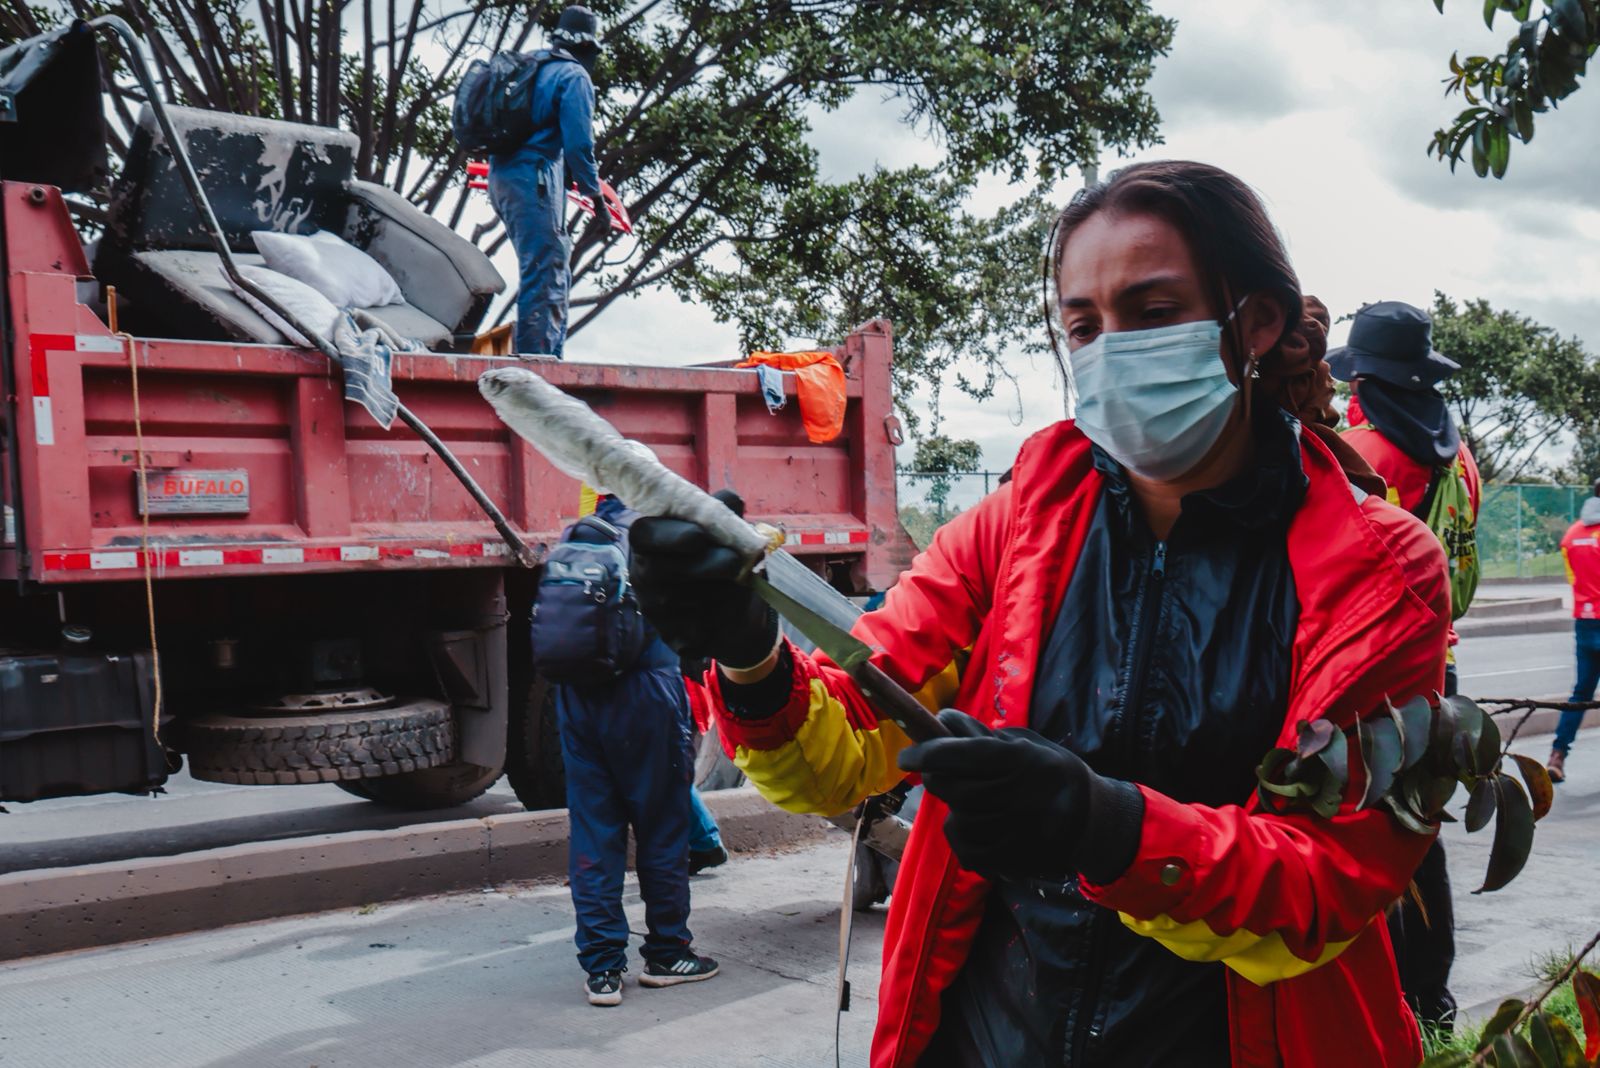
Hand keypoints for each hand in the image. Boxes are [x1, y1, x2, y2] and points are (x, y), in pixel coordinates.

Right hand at [630, 489, 779, 669]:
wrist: (731, 612)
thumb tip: (730, 499)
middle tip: (733, 561)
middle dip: (705, 564)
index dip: (671, 535)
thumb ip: (724, 512)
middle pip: (663, 569)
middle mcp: (643, 574)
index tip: (699, 537)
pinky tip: (725, 609)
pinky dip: (719, 616)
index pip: (644, 534)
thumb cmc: (720, 560)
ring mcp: (654, 609)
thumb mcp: (723, 533)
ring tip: (734, 581)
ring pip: (683, 598)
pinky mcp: (672, 636)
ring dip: (718, 589)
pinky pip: (696, 626)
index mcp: (649, 541)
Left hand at [898, 709, 1110, 879]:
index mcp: (1019, 761)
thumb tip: (942, 721)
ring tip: (972, 798)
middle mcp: (1016, 795)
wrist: (1090, 819)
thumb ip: (982, 735)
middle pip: (952, 788)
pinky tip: (978, 823)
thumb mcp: (1025, 742)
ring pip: (956, 819)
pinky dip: (962, 834)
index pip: (961, 755)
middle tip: (938, 771)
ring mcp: (1013, 831)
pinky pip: (964, 846)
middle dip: (937, 777)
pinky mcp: (1010, 858)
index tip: (907, 756)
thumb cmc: (1049, 772)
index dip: (927, 754)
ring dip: (954, 806)